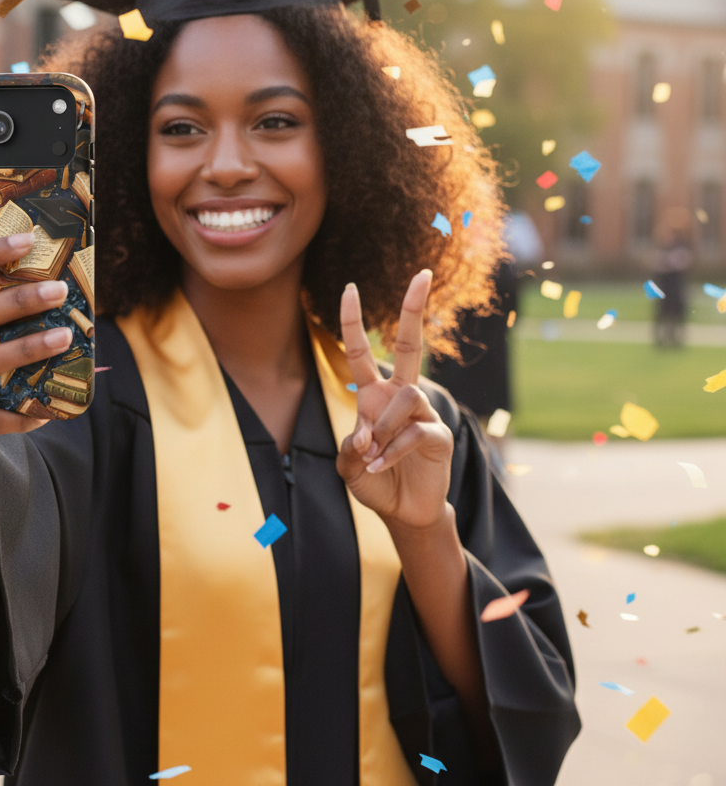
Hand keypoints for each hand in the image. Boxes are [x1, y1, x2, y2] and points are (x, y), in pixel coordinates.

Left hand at [335, 271, 453, 530]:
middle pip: (410, 346)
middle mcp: (400, 397)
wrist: (401, 512)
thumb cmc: (373, 480)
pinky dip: (392, 451)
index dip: (352, 322)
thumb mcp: (348, 464)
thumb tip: (366, 435)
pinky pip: (414, 432)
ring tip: (372, 454)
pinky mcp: (438, 436)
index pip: (361, 351)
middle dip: (413, 309)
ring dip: (382, 427)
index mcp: (373, 395)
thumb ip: (350, 447)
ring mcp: (423, 414)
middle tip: (421, 274)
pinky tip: (381, 466)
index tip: (349, 288)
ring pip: (406, 396)